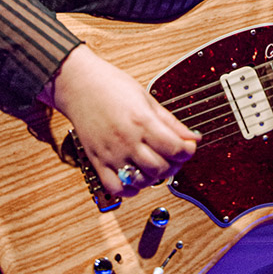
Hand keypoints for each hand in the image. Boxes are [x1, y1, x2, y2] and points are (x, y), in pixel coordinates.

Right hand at [38, 45, 200, 196]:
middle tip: (174, 156)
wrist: (80, 84)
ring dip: (154, 177)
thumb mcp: (147, 99)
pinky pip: (116, 187)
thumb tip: (192, 137)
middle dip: (174, 165)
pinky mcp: (97, 161)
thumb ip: (170, 122)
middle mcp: (127, 140)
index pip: (174, 148)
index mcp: (142, 121)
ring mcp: (111, 153)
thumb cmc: (112, 86)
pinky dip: (129, 189)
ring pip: (141, 181)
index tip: (188, 147)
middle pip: (161, 168)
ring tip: (156, 165)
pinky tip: (136, 177)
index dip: (187, 151)